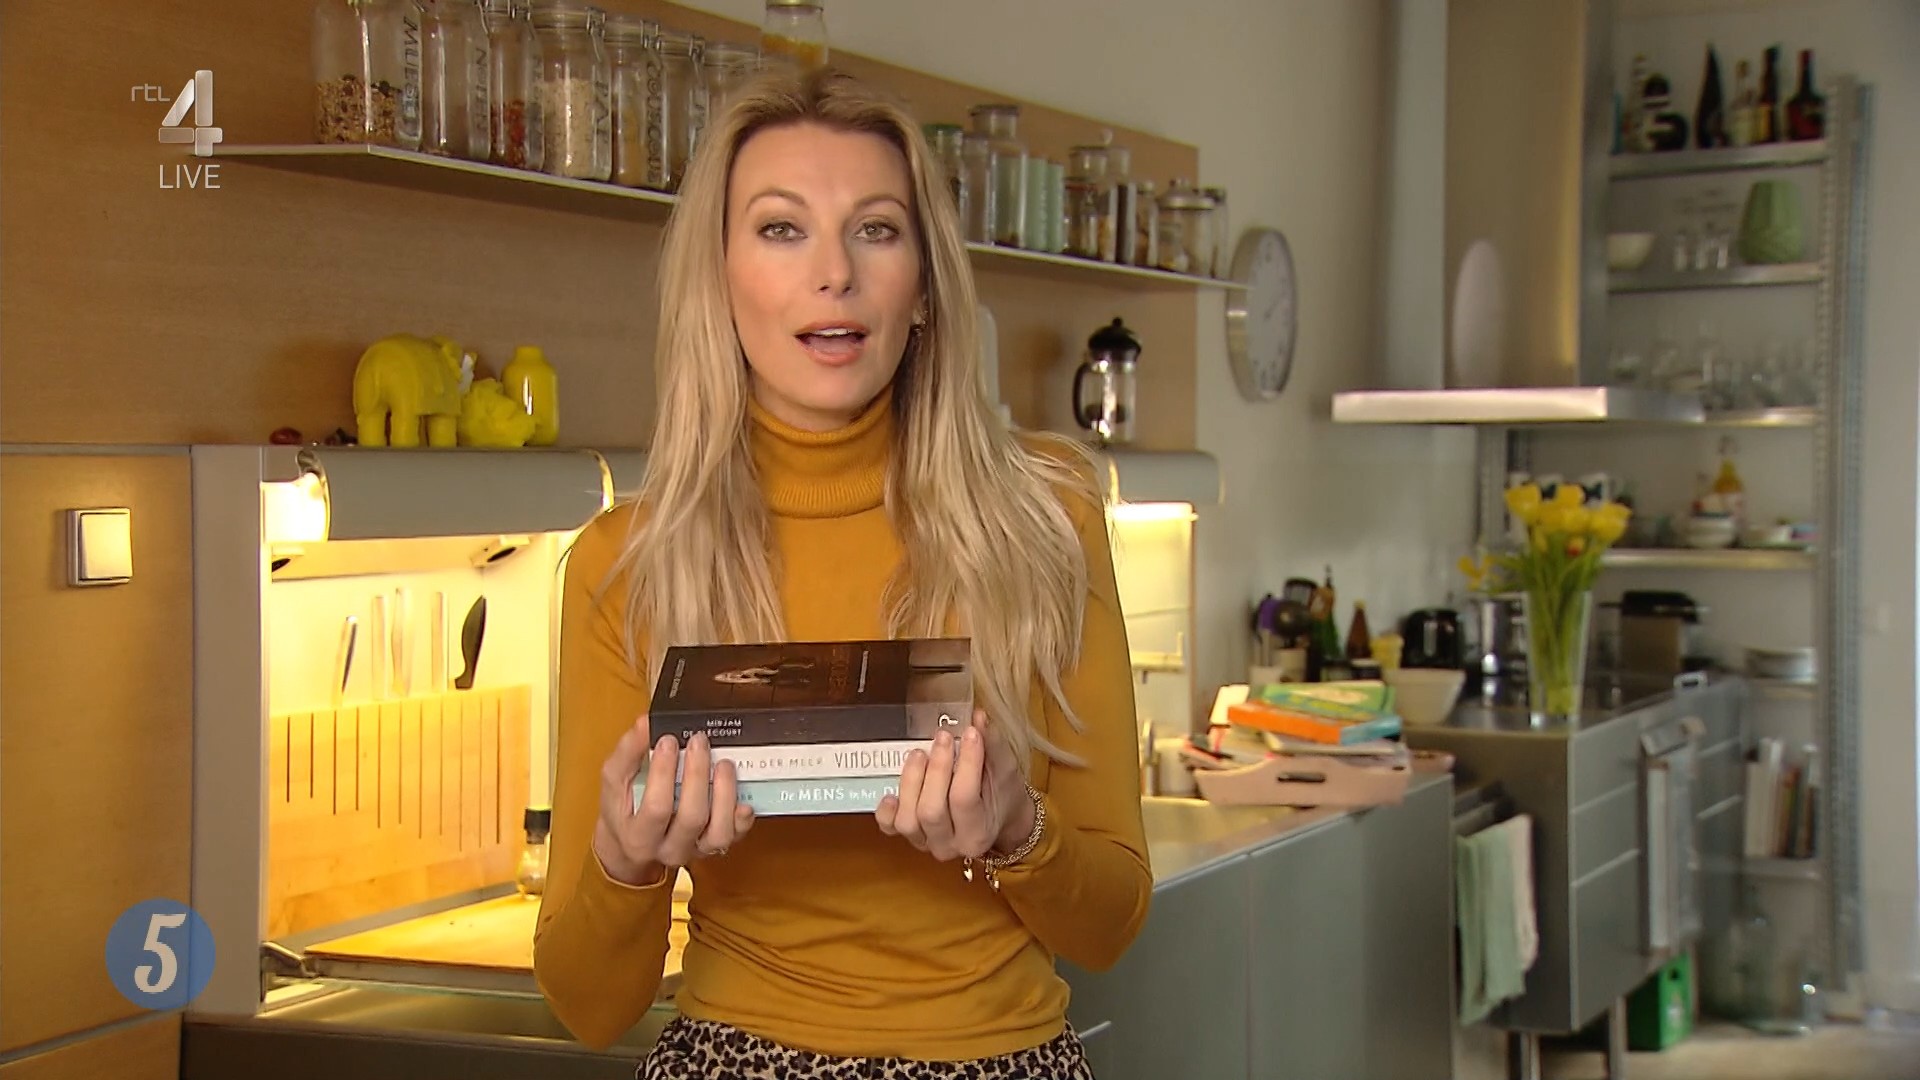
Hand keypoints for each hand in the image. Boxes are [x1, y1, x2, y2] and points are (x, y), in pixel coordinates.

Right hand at [592, 717, 755, 886]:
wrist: (632, 843)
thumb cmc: (623, 810)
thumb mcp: (614, 781)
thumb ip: (628, 752)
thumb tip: (646, 723)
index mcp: (639, 836)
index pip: (657, 808)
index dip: (664, 773)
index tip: (668, 741)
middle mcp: (669, 848)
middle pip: (692, 817)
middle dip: (698, 775)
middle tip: (699, 742)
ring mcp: (695, 848)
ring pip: (719, 832)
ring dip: (725, 794)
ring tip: (724, 764)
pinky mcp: (716, 845)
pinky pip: (736, 836)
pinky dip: (743, 819)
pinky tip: (743, 799)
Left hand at [875, 709, 1034, 860]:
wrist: (997, 819)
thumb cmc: (1002, 795)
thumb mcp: (1006, 771)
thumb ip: (993, 745)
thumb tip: (978, 717)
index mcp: (978, 833)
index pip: (965, 798)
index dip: (966, 763)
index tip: (969, 732)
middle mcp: (950, 845)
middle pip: (932, 811)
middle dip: (935, 770)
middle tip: (942, 737)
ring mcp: (926, 843)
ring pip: (908, 821)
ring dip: (910, 783)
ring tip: (918, 754)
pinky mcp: (909, 835)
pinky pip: (889, 827)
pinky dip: (886, 810)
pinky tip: (890, 790)